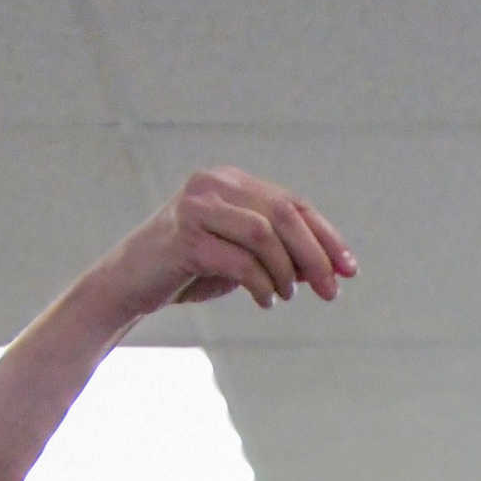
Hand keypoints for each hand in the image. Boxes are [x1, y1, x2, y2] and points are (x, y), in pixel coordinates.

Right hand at [99, 167, 354, 324]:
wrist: (130, 283)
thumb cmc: (189, 269)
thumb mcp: (243, 259)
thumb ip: (281, 256)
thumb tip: (331, 269)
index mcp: (232, 181)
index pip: (293, 204)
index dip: (326, 237)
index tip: (350, 270)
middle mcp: (214, 183)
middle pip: (284, 214)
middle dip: (315, 256)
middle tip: (331, 292)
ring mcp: (197, 206)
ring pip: (264, 234)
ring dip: (285, 272)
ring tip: (284, 295)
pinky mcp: (184, 236)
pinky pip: (239, 260)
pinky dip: (260, 284)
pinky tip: (265, 300)